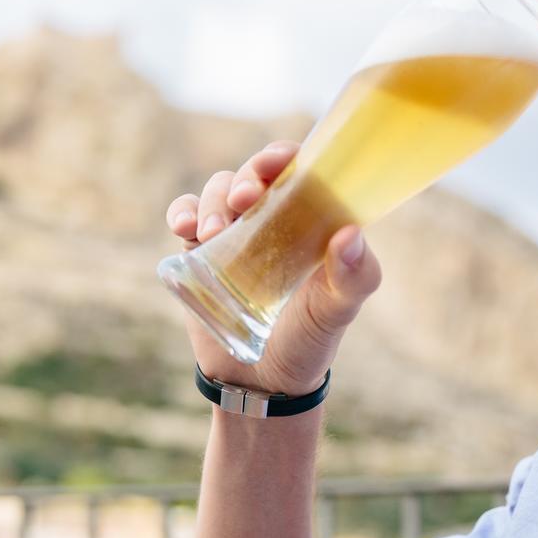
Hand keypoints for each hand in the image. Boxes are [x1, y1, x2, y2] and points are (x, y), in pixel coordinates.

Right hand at [166, 141, 381, 397]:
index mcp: (308, 220)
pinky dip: (181, 212)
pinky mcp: (200, 254)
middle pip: (252, 174)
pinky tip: (184, 227)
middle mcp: (270, 219)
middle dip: (244, 177)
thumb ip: (356, 276)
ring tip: (212, 233)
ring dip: (212, 202)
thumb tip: (349, 235)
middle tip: (244, 200)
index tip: (277, 162)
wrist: (263, 382)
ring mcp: (233, 234)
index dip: (284, 155)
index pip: (297, 170)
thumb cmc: (310, 339)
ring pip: (216, 192)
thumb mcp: (339, 310)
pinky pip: (185, 217)